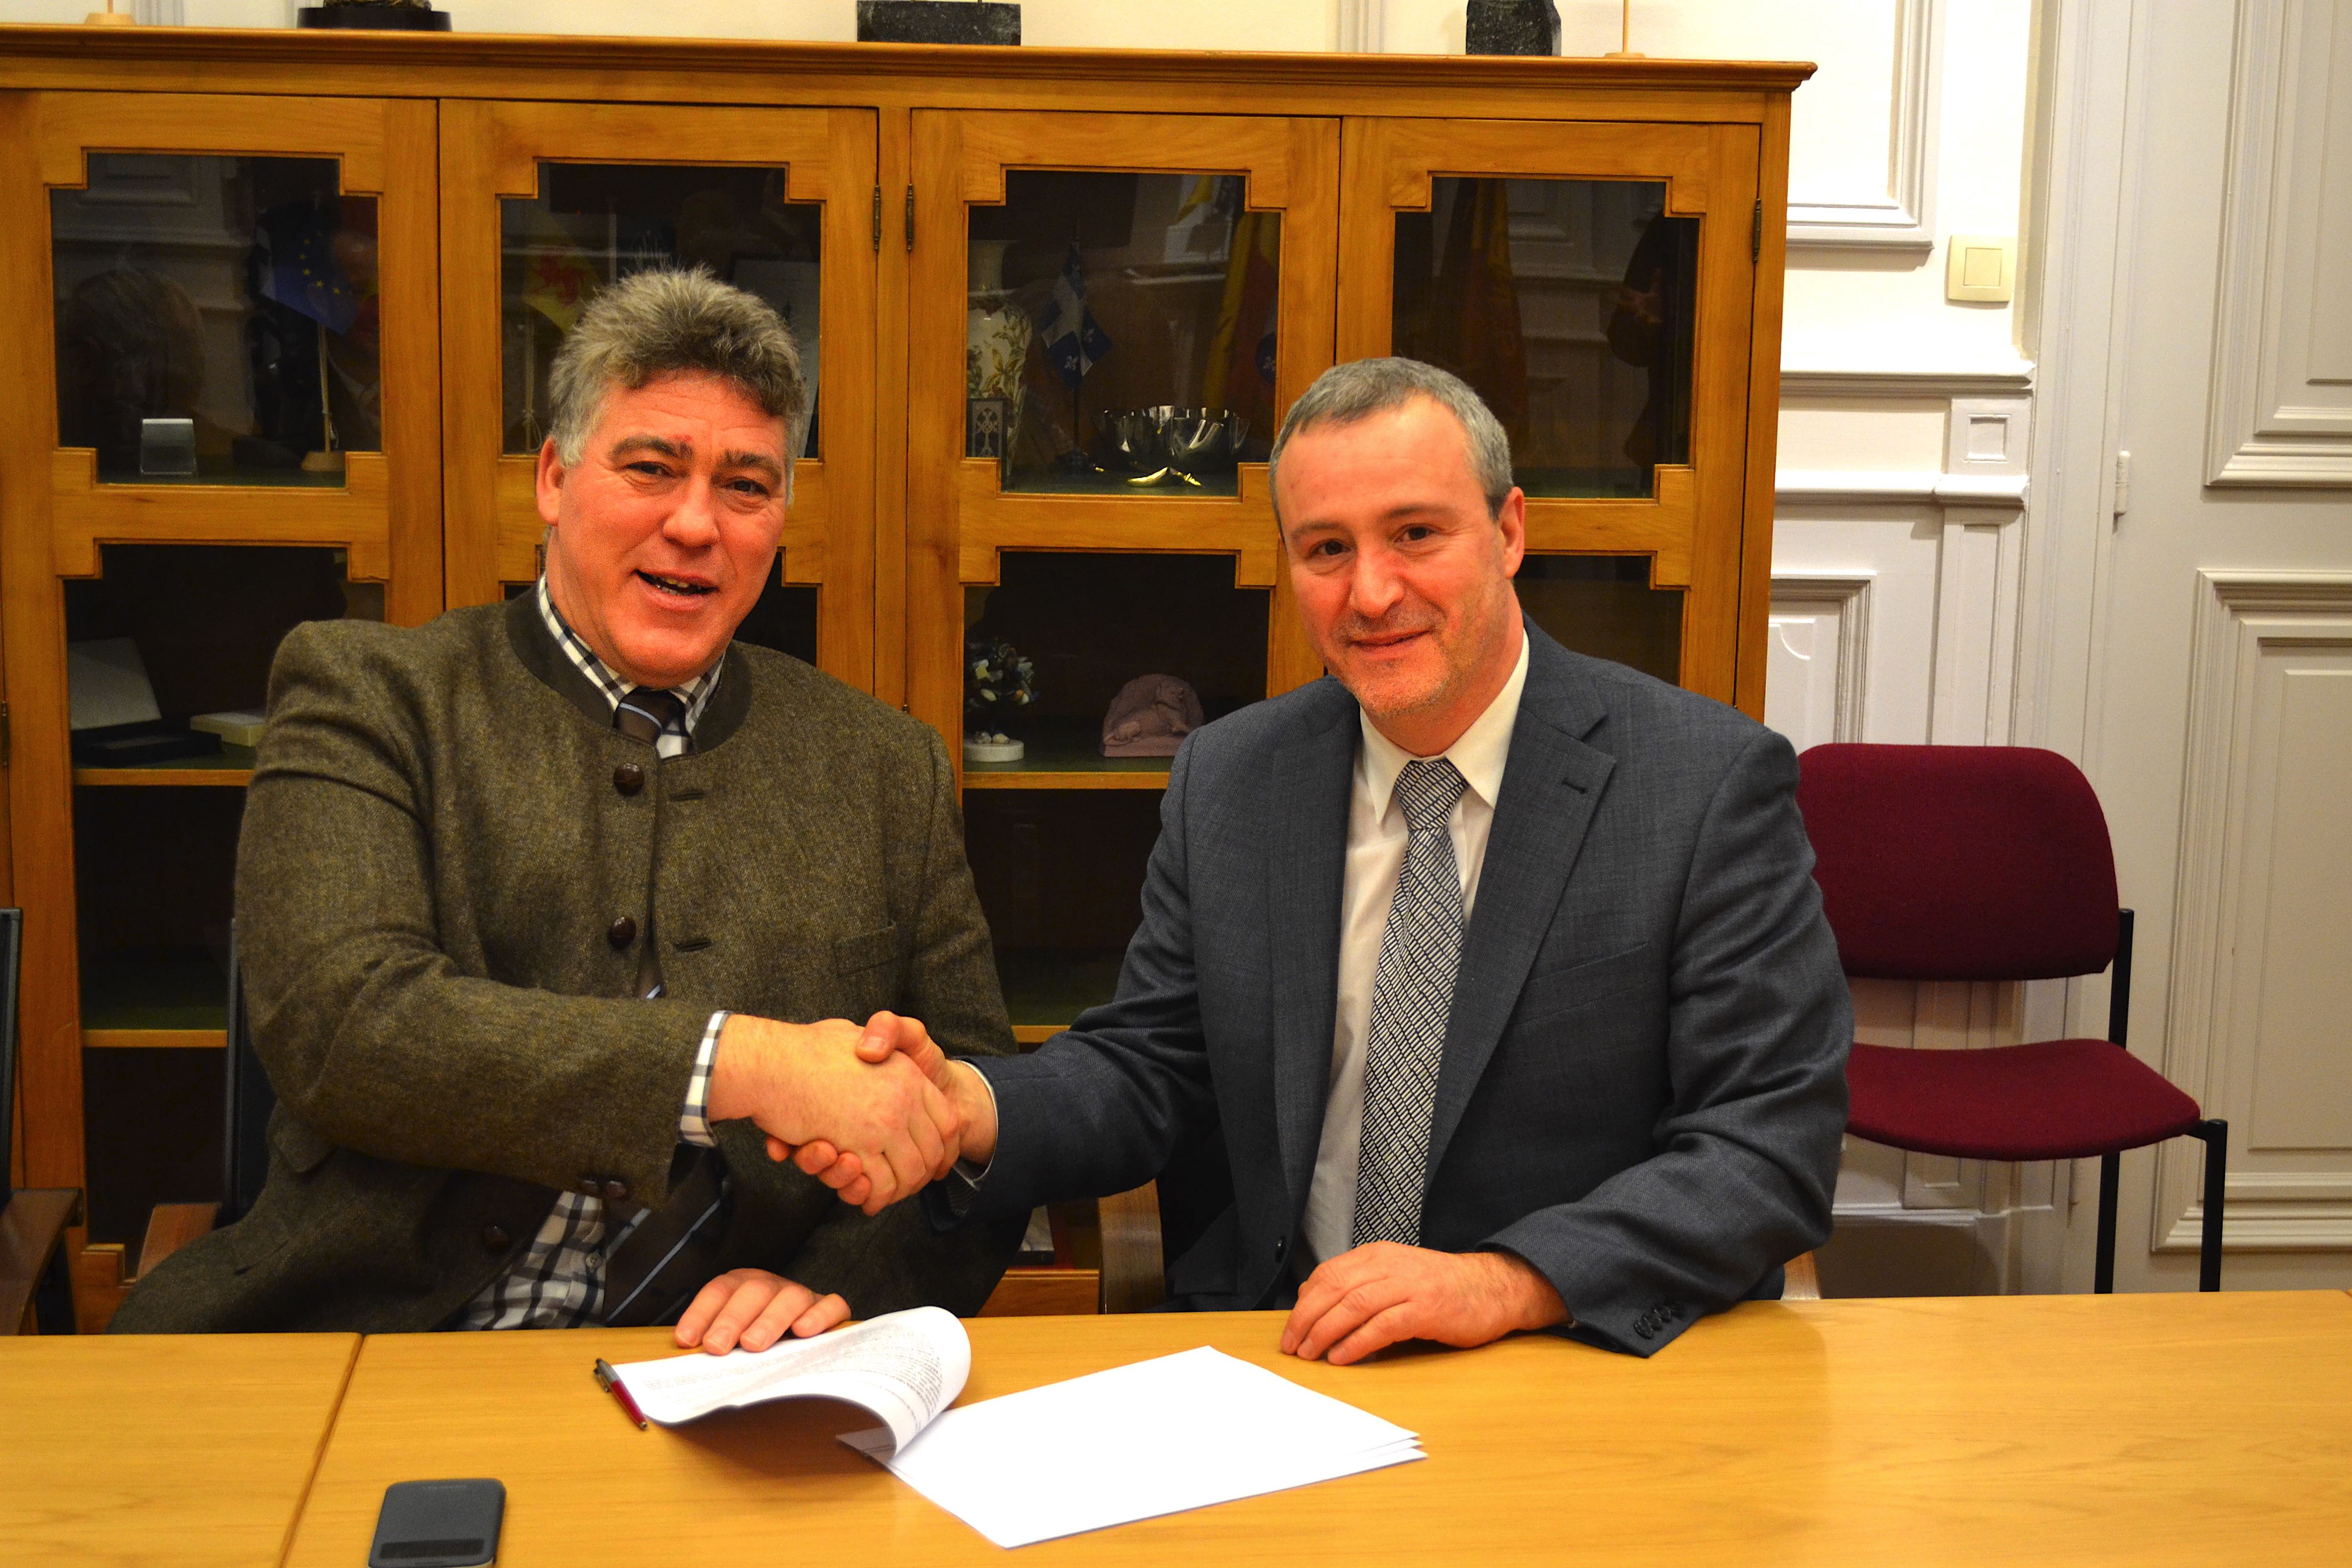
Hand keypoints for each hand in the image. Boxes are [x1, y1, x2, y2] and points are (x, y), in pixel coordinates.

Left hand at [674, 1268, 848, 1353]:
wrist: (805, 1332)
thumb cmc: (757, 1340)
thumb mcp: (732, 1338)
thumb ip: (716, 1341)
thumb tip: (688, 1353)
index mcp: (742, 1287)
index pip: (719, 1291)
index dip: (700, 1313)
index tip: (687, 1340)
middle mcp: (772, 1287)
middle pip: (753, 1291)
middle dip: (732, 1318)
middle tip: (717, 1346)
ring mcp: (802, 1296)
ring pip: (790, 1297)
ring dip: (769, 1320)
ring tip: (752, 1345)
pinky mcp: (829, 1309)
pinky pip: (831, 1306)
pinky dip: (818, 1316)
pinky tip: (803, 1331)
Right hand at [707, 1013, 958, 1212]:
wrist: (767, 1060)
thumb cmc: (804, 1048)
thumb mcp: (853, 1034)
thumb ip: (872, 1043)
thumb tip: (875, 1052)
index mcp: (908, 1074)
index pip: (947, 1121)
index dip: (944, 1148)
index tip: (933, 1162)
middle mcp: (903, 1099)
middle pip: (933, 1153)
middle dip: (922, 1177)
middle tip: (906, 1187)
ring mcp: (882, 1125)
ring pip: (909, 1174)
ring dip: (898, 1192)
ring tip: (884, 1196)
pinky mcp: (856, 1148)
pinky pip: (879, 1185)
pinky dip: (873, 1197)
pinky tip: (867, 1198)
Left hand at [1280, 1243, 1567, 1365]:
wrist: (1492, 1287)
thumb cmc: (1439, 1288)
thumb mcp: (1395, 1276)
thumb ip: (1361, 1285)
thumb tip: (1316, 1306)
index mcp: (1377, 1256)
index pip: (1328, 1274)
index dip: (1304, 1303)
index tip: (1291, 1329)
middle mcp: (1389, 1265)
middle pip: (1335, 1289)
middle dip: (1306, 1319)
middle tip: (1292, 1347)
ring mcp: (1409, 1286)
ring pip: (1354, 1305)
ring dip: (1326, 1332)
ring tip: (1310, 1354)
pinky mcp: (1426, 1310)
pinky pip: (1383, 1325)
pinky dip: (1358, 1342)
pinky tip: (1343, 1357)